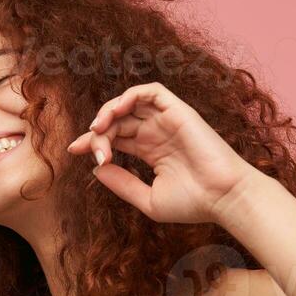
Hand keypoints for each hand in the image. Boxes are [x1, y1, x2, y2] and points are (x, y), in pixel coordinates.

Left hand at [66, 81, 255, 224]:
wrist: (223, 199)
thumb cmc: (193, 204)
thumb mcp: (148, 199)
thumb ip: (122, 184)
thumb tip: (96, 169)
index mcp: (152, 150)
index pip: (115, 137)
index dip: (93, 141)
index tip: (73, 150)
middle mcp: (158, 132)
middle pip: (117, 121)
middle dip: (98, 133)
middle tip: (91, 150)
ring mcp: (167, 120)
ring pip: (129, 103)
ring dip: (109, 110)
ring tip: (98, 128)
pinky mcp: (178, 111)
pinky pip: (150, 91)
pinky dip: (128, 96)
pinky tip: (115, 113)